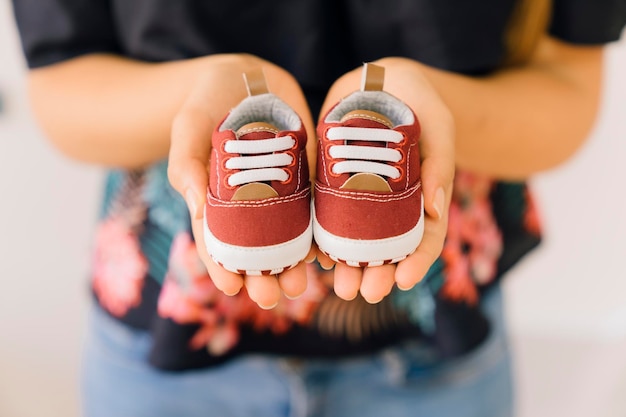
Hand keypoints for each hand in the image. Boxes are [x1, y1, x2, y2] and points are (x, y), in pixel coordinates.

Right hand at [168, 54, 316, 308]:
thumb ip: (187, 166)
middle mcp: (246, 202)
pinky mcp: (304, 173)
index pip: (216, 240)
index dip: (222, 266)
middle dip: (262, 275)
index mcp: (212, 199)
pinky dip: (319, 230)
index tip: (231, 289)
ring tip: (300, 284)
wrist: (243, 76)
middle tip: (272, 296)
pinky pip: (313, 207)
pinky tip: (326, 252)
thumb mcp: (187, 130)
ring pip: (286, 235)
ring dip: (293, 262)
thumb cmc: (204, 104)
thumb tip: (196, 210)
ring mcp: (277, 189)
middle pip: (254, 247)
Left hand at [317, 57, 454, 302]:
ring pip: (355, 239)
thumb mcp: (438, 126)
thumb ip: (440, 164)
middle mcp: (391, 203)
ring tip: (339, 286)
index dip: (417, 261)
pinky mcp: (333, 182)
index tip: (404, 281)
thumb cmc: (419, 101)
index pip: (424, 236)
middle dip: (376, 273)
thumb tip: (437, 213)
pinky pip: (327, 215)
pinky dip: (321, 237)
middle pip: (386, 247)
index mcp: (422, 196)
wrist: (381, 81)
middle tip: (363, 293)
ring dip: (347, 265)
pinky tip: (314, 255)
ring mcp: (361, 195)